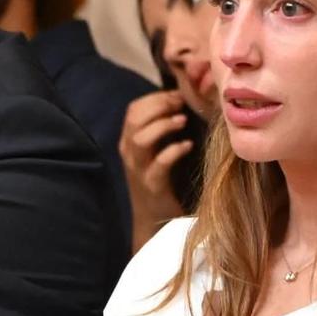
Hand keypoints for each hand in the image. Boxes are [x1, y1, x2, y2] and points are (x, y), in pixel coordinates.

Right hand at [119, 91, 195, 246]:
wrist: (155, 220)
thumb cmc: (161, 181)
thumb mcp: (156, 152)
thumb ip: (161, 129)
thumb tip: (182, 101)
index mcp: (129, 142)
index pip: (132, 110)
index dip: (154, 98)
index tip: (177, 95)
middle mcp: (129, 154)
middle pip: (134, 120)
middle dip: (159, 106)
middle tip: (181, 104)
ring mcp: (138, 170)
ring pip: (140, 139)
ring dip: (163, 126)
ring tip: (183, 121)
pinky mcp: (152, 186)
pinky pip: (159, 164)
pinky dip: (174, 151)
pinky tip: (188, 146)